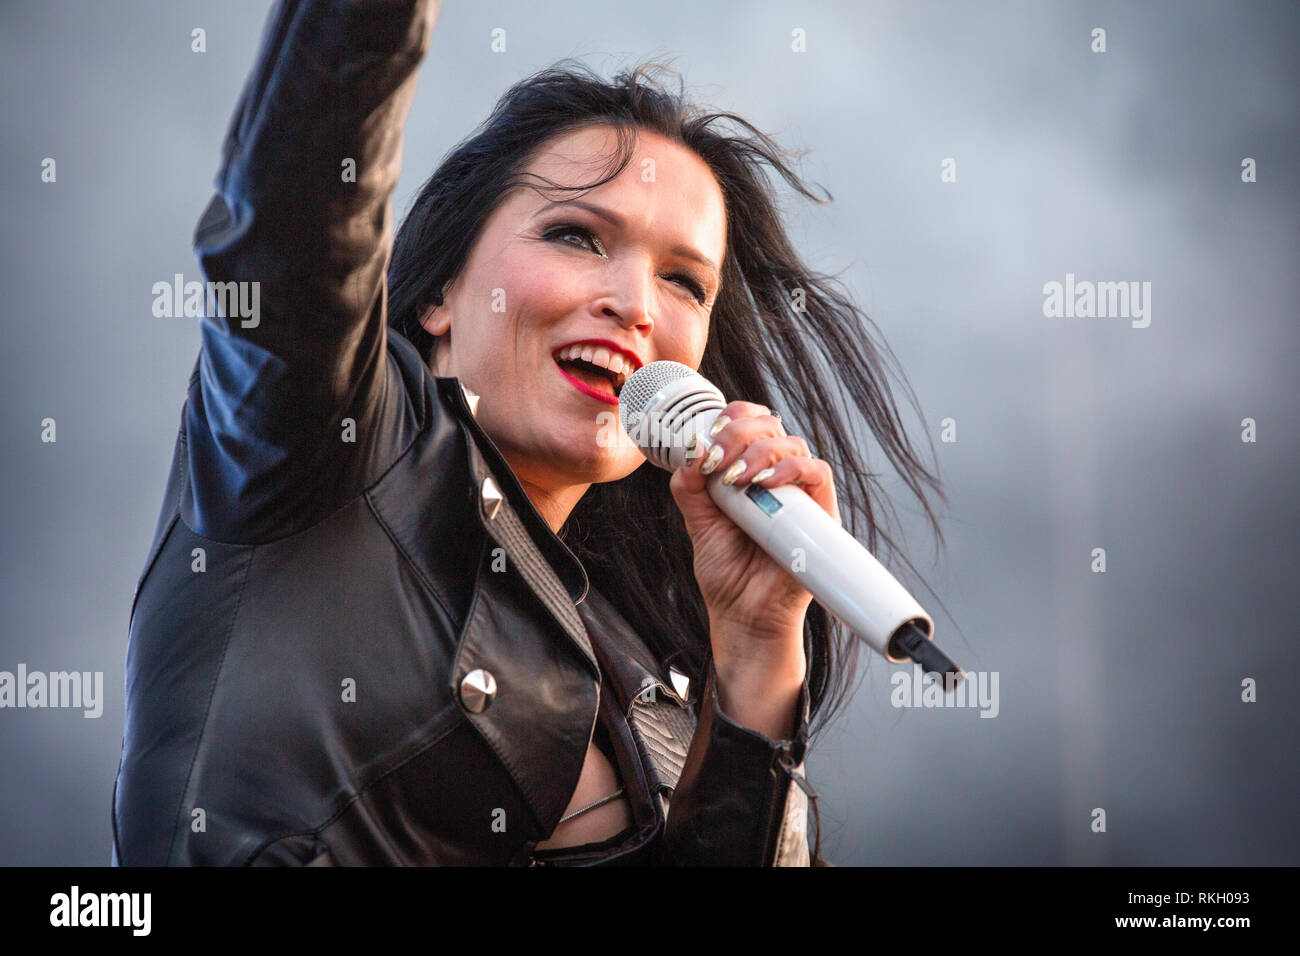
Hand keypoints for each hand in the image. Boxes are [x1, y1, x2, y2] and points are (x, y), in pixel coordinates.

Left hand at [668, 402, 840, 667]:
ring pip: (793, 444)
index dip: (732, 417)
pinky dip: (792, 470)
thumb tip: (693, 448)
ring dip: (759, 452)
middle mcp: (778, 477)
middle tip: (716, 458)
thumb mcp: (698, 520)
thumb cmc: (726, 570)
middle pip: (770, 427)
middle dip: (738, 433)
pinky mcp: (821, 513)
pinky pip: (818, 474)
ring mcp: (800, 494)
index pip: (750, 423)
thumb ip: (690, 486)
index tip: (708, 435)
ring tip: (735, 479)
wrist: (743, 615)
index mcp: (750, 471)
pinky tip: (765, 484)